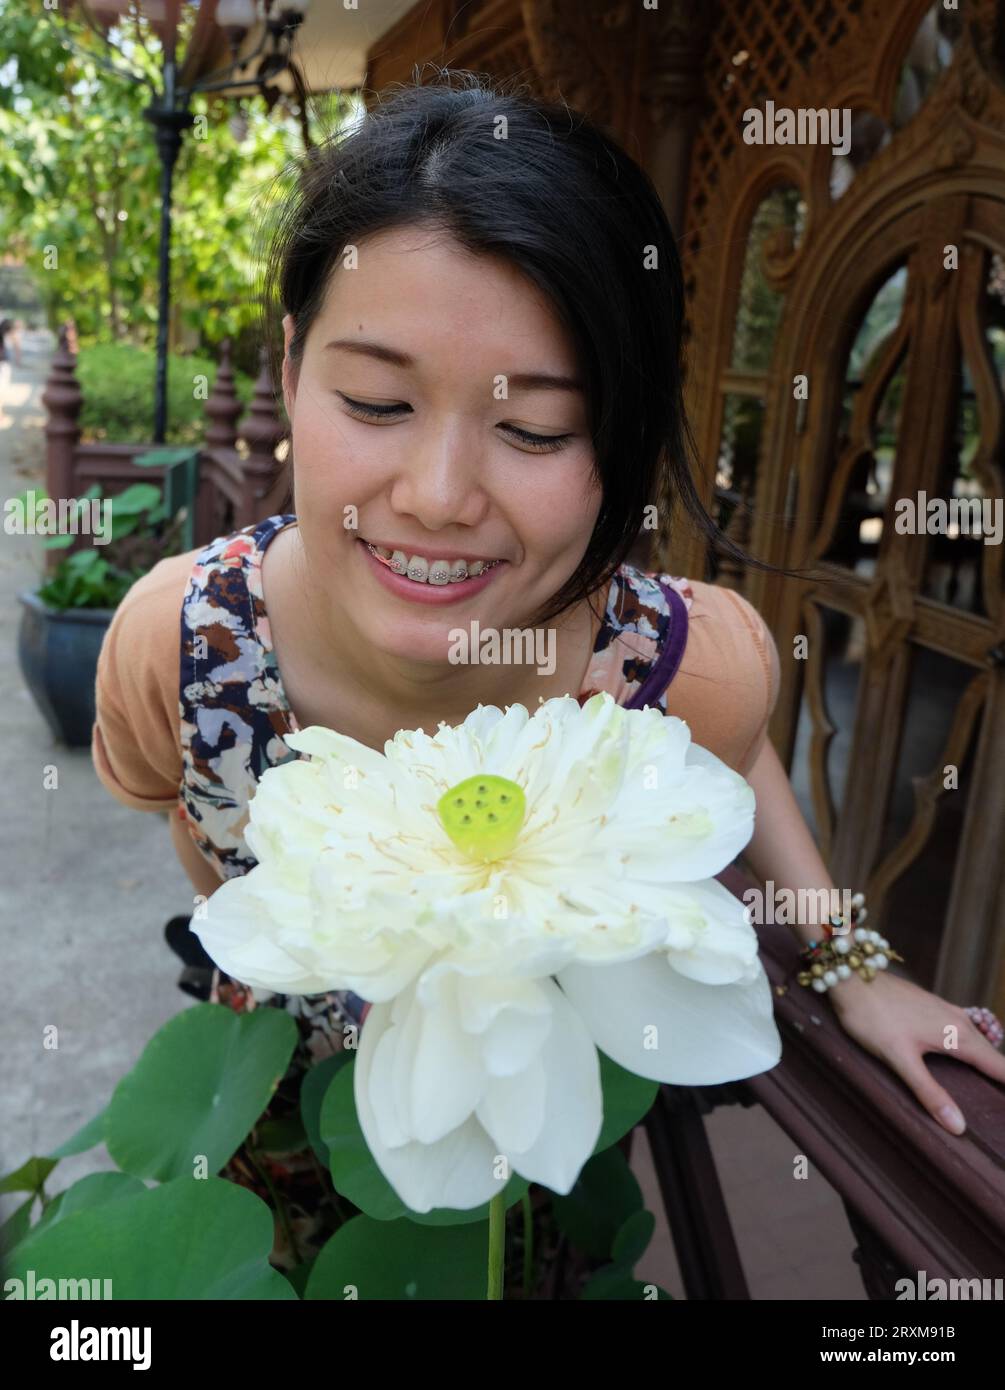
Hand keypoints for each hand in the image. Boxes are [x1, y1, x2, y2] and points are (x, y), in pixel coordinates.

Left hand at [827, 970, 1004, 1135]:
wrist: (853, 978)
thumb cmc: (873, 1017)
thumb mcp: (900, 1060)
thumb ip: (929, 1092)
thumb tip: (959, 1126)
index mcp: (959, 1036)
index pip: (1000, 1067)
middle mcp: (960, 1022)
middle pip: (993, 1056)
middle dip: (1000, 1078)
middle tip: (999, 1106)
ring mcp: (947, 1012)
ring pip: (978, 1043)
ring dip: (988, 1064)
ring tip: (990, 1088)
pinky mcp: (933, 1009)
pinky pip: (964, 1033)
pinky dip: (971, 1050)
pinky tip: (962, 1061)